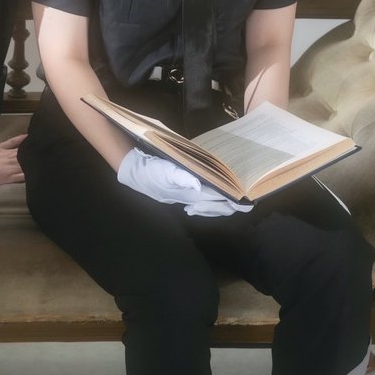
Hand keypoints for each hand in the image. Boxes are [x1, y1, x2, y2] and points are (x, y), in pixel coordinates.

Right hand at [116, 148, 251, 216]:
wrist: (130, 168)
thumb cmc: (147, 169)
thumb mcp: (162, 170)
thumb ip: (180, 176)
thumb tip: (198, 186)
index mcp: (185, 194)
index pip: (212, 201)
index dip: (228, 202)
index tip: (244, 205)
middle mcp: (185, 198)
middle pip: (210, 206)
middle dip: (226, 206)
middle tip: (242, 205)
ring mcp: (180, 195)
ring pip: (204, 203)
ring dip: (218, 204)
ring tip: (229, 202)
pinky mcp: (176, 190)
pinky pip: (197, 198)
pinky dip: (207, 199)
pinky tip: (209, 196)